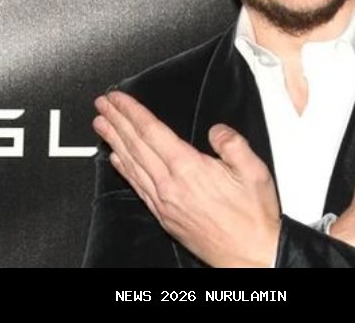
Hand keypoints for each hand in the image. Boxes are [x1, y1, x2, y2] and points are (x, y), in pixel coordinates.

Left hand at [92, 90, 280, 266]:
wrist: (249, 255)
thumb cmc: (252, 217)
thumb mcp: (253, 171)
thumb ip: (232, 143)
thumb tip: (216, 130)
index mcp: (189, 169)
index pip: (151, 132)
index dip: (131, 112)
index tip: (118, 99)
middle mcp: (170, 185)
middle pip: (135, 145)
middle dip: (116, 121)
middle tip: (101, 105)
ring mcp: (164, 202)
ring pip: (131, 164)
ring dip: (113, 142)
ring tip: (101, 126)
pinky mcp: (164, 216)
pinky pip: (137, 186)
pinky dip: (123, 170)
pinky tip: (116, 160)